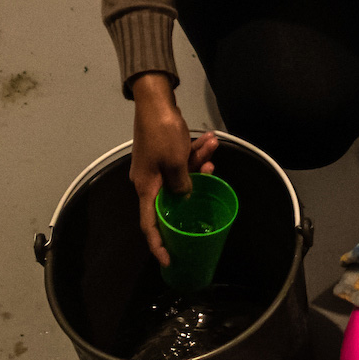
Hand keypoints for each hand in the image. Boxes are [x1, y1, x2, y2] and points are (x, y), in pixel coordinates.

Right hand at [128, 76, 209, 263]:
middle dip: (196, 182)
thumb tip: (186, 196)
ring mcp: (155, 166)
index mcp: (146, 186)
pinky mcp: (163, 153)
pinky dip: (195, 152)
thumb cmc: (162, 132)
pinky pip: (181, 160)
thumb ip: (182, 184)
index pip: (149, 224)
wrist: (154, 99)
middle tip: (211, 169)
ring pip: (182, 174)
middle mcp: (148, 180)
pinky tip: (209, 139)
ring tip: (212, 143)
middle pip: (173, 194)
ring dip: (199, 161)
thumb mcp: (177, 161)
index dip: (158, 244)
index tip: (169, 260)